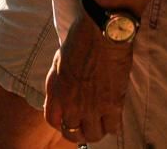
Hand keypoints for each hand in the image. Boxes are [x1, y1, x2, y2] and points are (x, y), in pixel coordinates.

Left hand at [41, 13, 133, 143]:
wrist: (103, 31)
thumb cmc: (81, 39)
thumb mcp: (59, 61)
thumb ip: (56, 83)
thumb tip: (57, 97)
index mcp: (57, 91)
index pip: (52, 121)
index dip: (61, 122)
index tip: (69, 118)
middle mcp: (72, 103)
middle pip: (72, 133)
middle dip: (78, 131)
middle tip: (86, 123)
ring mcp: (92, 106)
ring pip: (93, 135)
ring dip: (96, 130)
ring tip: (101, 120)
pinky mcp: (112, 104)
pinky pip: (112, 127)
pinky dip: (113, 124)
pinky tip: (113, 114)